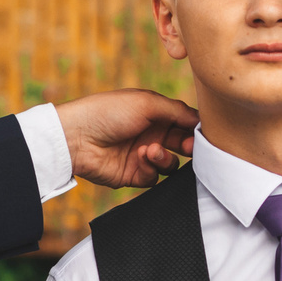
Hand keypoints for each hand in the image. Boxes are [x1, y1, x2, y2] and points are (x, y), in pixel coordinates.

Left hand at [56, 89, 198, 187]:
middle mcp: (152, 134)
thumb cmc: (109, 112)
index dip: (196, 128)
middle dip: (190, 146)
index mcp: (156, 114)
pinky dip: (151, 169)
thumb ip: (177, 111)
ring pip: (171, 164)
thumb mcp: (147, 102)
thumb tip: (201, 120)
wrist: (77, 137)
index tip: (205, 133)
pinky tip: (139, 158)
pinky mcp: (134, 175)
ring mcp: (143, 156)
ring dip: (166, 158)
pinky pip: (155, 178)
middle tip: (190, 147)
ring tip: (151, 151)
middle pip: (183, 144)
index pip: (185, 122)